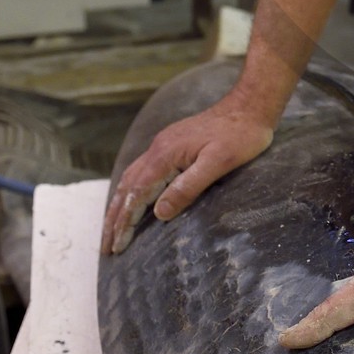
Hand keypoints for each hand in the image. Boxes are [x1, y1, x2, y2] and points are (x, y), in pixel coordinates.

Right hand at [101, 93, 274, 255]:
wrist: (249, 106)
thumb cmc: (240, 136)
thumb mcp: (218, 163)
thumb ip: (188, 187)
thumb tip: (160, 213)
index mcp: (165, 155)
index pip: (136, 195)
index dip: (125, 222)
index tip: (116, 247)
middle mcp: (158, 149)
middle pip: (126, 188)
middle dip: (113, 218)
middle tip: (105, 247)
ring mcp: (163, 145)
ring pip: (130, 178)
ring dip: (118, 204)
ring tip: (111, 228)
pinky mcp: (171, 144)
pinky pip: (141, 171)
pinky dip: (130, 190)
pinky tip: (132, 199)